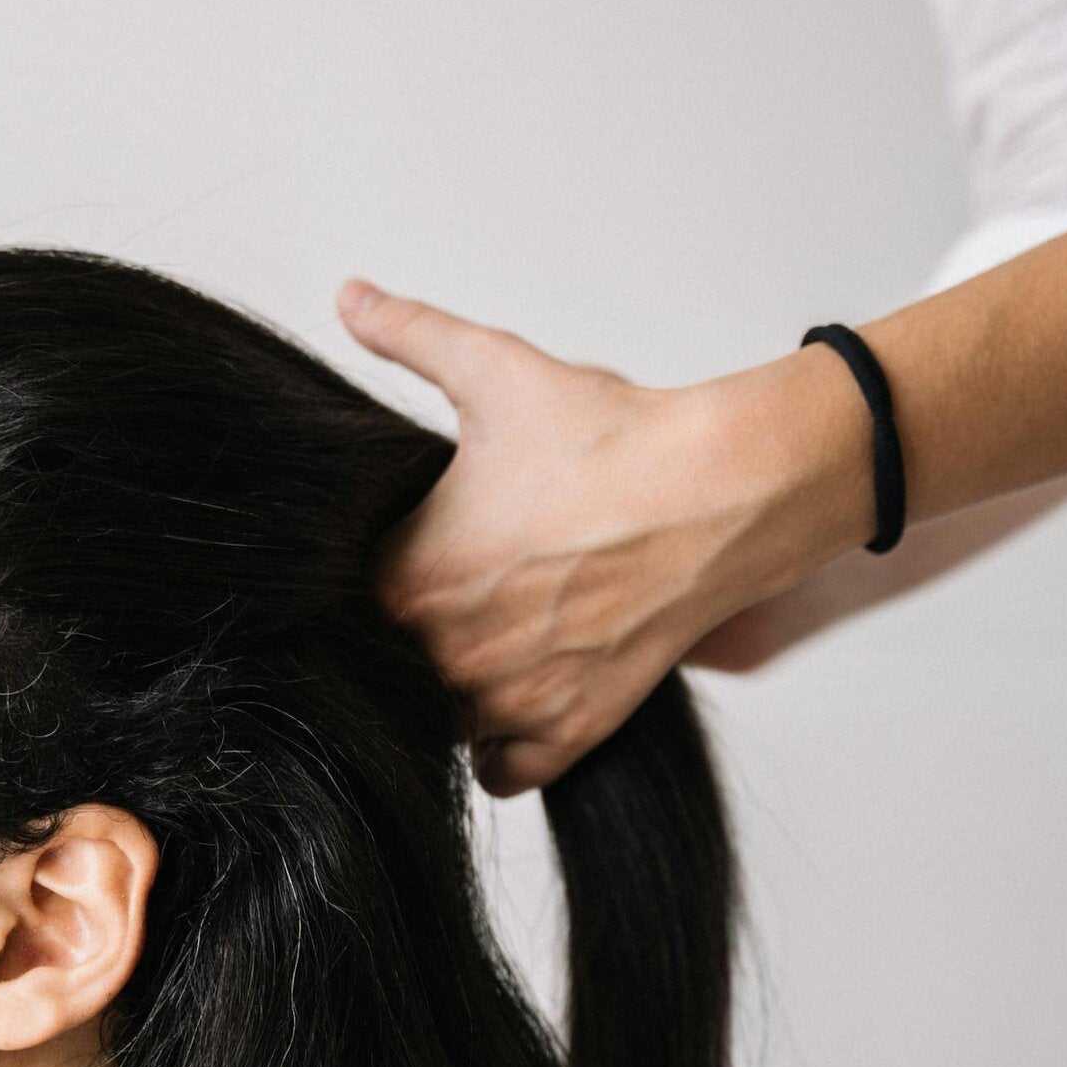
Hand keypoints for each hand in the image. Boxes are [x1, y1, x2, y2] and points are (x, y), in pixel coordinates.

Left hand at [337, 281, 872, 791]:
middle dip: (414, 634)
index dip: (375, 578)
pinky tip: (517, 691)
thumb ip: (409, 335)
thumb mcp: (494, 372)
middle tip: (459, 589)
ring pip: (441, 721)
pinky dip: (502, 745)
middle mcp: (448, 656)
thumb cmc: (612, 439)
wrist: (719, 489)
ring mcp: (508, 702)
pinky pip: (501, 770)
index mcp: (408, 582)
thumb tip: (350, 296)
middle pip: (392, 668)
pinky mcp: (568, 732)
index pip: (347, 606)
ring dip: (452, 689)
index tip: (410, 553)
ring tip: (492, 633)